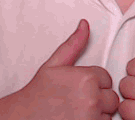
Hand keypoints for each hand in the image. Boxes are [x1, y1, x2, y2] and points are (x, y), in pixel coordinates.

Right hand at [4, 20, 119, 119]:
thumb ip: (74, 44)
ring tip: (77, 112)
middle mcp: (91, 98)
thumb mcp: (54, 65)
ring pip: (109, 114)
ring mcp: (91, 117)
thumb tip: (85, 24)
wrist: (23, 118)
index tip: (78, 89)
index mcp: (86, 78)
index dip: (94, 84)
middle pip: (111, 98)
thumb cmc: (37, 94)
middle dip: (99, 100)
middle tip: (78, 102)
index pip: (107, 78)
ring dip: (98, 114)